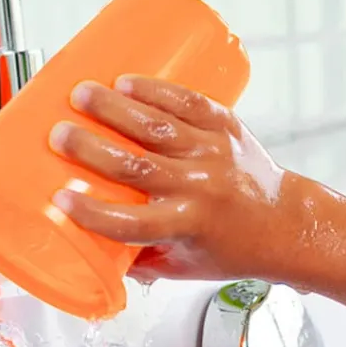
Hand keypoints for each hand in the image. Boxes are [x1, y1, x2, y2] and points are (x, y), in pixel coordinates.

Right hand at [48, 75, 296, 283]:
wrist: (286, 223)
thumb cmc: (234, 247)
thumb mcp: (184, 265)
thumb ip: (139, 261)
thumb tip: (90, 254)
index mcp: (187, 226)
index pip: (130, 223)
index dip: (91, 212)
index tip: (60, 198)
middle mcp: (200, 187)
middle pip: (136, 166)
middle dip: (91, 147)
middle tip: (59, 134)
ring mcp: (213, 153)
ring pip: (157, 126)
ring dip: (115, 108)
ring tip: (82, 94)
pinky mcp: (224, 127)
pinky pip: (187, 102)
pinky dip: (156, 90)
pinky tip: (127, 81)